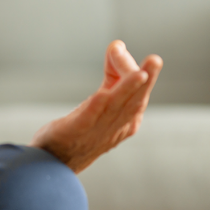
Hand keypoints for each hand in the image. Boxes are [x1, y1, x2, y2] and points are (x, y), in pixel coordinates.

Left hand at [31, 41, 162, 173]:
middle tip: (155, 60)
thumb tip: (119, 47)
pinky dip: (97, 107)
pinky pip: (88, 118)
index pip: (137, 96)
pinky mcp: (76, 131)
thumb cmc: (79, 134)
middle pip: (133, 101)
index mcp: (124, 121)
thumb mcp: (101, 107)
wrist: (54, 163)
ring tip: (139, 74)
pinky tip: (102, 95)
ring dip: (127, 90)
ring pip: (115, 107)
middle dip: (145, 80)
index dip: (134, 73)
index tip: (124, 49)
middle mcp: (115, 126)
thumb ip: (112, 81)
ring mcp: (96, 130)